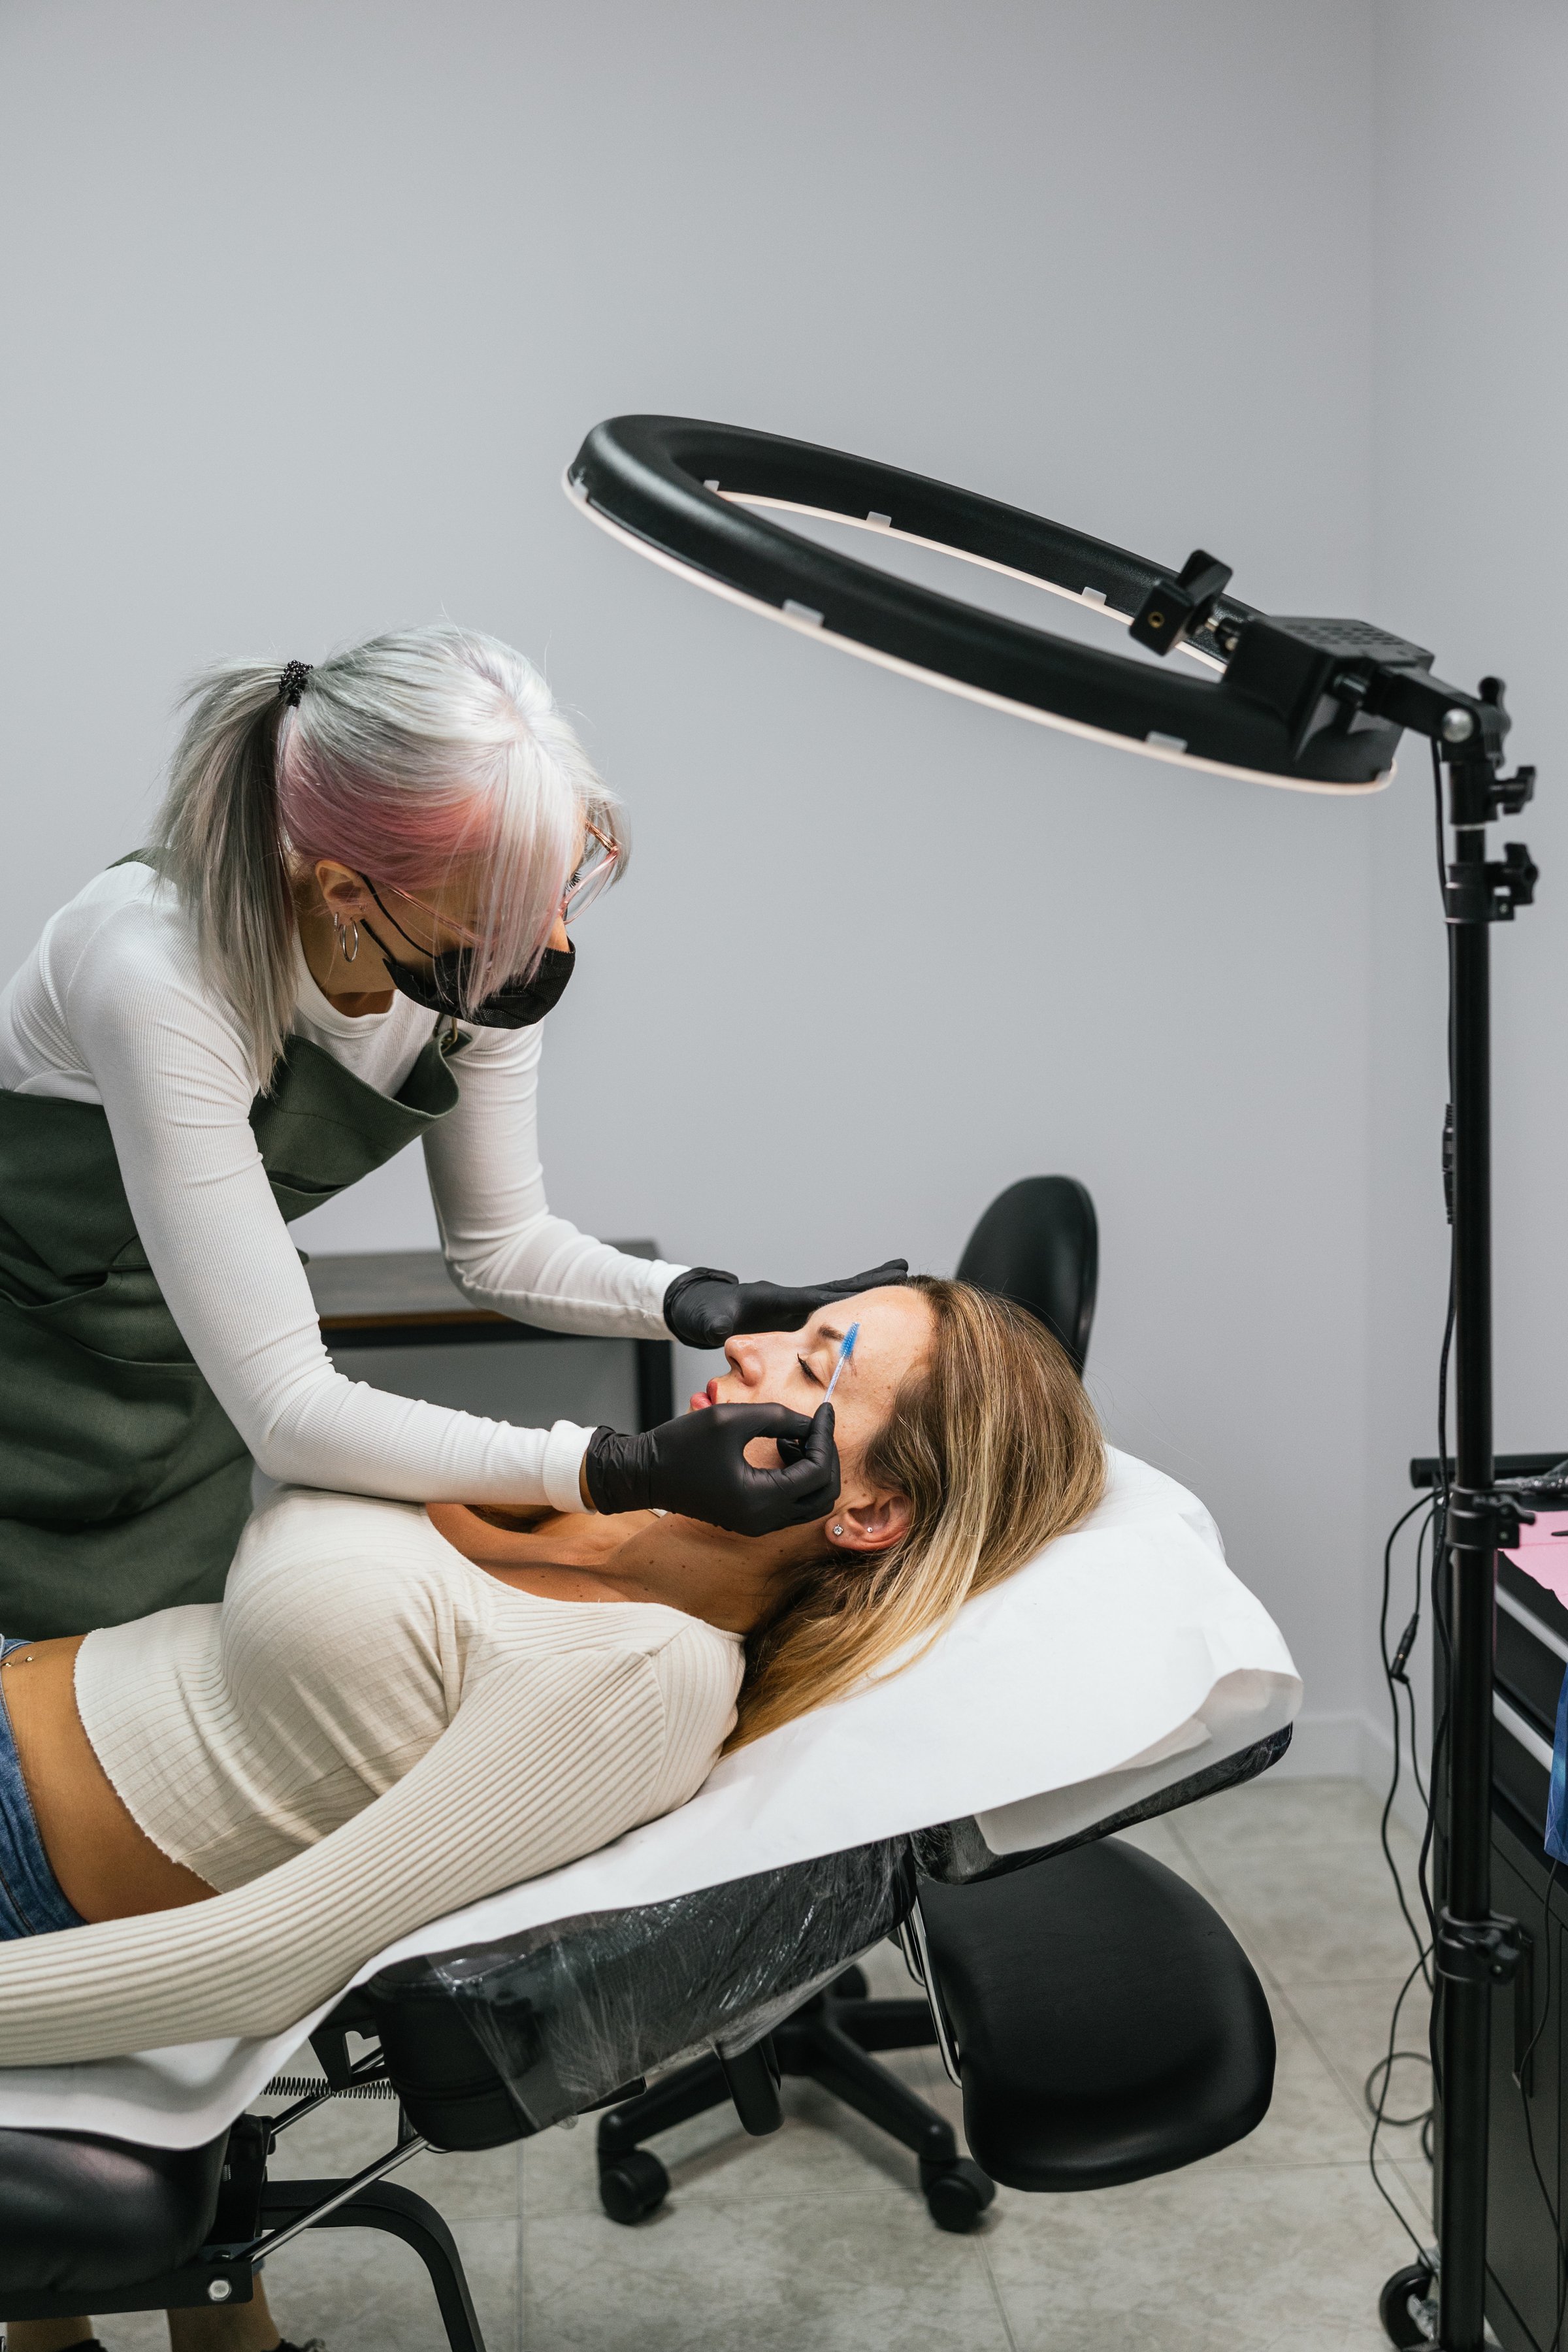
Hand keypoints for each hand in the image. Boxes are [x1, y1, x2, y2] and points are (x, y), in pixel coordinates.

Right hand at [584, 1402, 839, 1536]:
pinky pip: (792, 1504)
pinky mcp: (751, 1520)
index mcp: (760, 1499)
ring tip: (792, 1436)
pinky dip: (798, 1477)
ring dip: (812, 1468)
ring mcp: (758, 1524)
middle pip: (823, 1494)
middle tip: (816, 1425)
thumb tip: (811, 1423)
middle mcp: (763, 1520)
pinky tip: (781, 1450)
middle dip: (826, 1457)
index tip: (824, 1410)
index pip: (817, 1473)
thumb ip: (777, 1417)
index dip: (825, 1438)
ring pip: (811, 1502)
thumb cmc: (680, 1445)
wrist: (644, 1473)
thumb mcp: (730, 1419)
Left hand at [663, 1261, 909, 1348]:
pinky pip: (822, 1316)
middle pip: (838, 1291)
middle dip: (871, 1283)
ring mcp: (791, 1308)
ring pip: (833, 1302)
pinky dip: (844, 1313)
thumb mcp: (709, 1319)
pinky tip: (859, 1319)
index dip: (854, 1293)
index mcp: (779, 1300)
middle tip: (905, 1271)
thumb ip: (718, 1324)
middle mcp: (790, 1300)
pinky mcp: (788, 1318)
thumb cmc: (702, 1312)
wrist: (693, 1306)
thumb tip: (724, 1332)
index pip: (823, 1296)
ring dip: (863, 1296)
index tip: (886, 1281)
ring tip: (895, 1286)